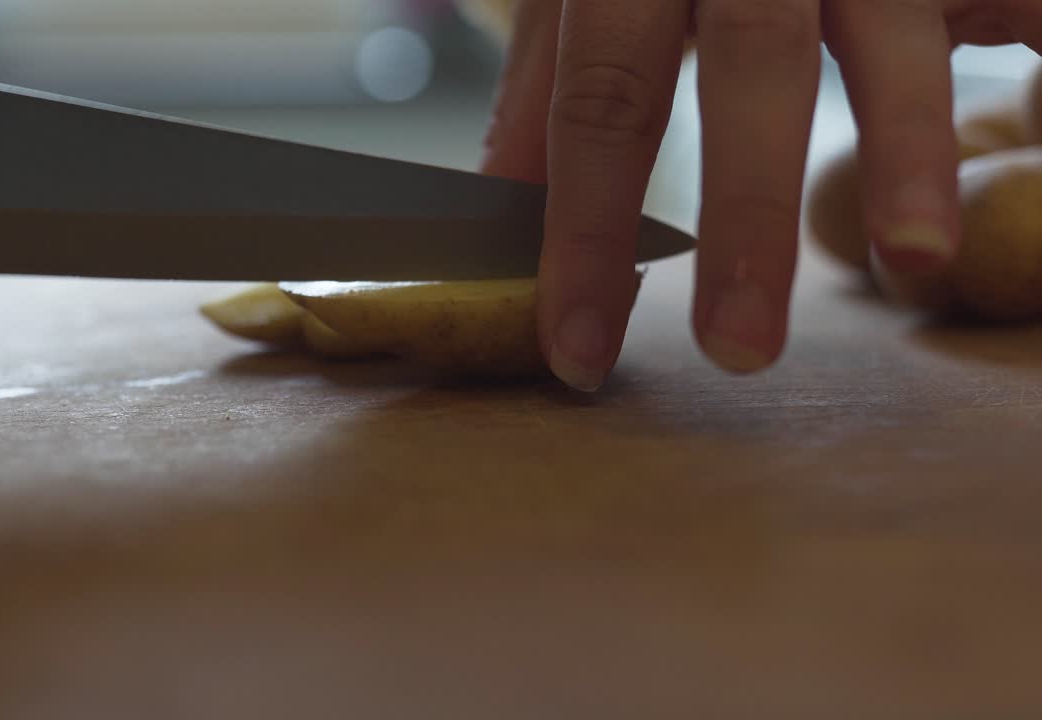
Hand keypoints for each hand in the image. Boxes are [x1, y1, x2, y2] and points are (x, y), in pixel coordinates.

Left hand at [481, 0, 1036, 390]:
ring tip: (913, 263)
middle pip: (747, 66)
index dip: (583, 233)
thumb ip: (549, 86)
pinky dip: (1031, 56)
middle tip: (738, 353)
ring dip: (907, 147)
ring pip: (890, 28)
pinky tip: (1035, 137)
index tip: (578, 353)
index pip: (599, 101)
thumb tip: (494, 207)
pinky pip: (1006, 5)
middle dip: (744, 214)